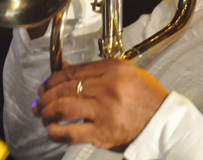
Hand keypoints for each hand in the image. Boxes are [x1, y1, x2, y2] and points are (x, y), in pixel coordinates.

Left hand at [32, 59, 167, 151]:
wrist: (163, 122)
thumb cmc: (148, 98)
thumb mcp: (128, 74)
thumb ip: (100, 70)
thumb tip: (68, 70)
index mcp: (114, 70)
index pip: (74, 71)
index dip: (54, 78)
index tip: (46, 83)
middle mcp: (107, 88)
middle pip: (65, 88)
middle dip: (46, 94)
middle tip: (39, 100)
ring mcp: (104, 111)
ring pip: (63, 107)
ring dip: (47, 111)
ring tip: (43, 114)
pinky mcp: (102, 133)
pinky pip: (71, 132)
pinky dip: (56, 131)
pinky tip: (52, 130)